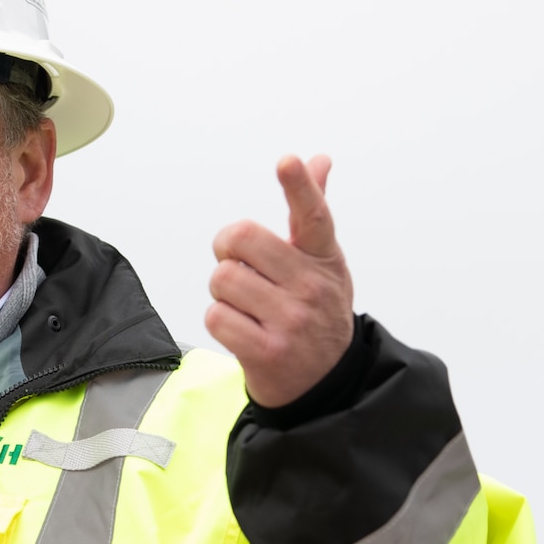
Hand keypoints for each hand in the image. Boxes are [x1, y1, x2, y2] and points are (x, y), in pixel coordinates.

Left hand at [204, 154, 354, 407]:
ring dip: (223, 292)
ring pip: (223, 279)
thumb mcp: (324, 264)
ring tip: (246, 306)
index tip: (287, 162)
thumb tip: (318, 160)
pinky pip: (217, 317)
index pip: (313, 216)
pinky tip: (243, 330)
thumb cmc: (316, 314)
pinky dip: (221, 321)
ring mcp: (291, 321)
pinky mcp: (268, 352)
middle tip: (235, 264)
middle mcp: (312, 287)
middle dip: (225, 249)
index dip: (299, 186)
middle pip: (242, 238)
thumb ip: (311, 214)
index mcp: (324, 259)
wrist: (327, 383)